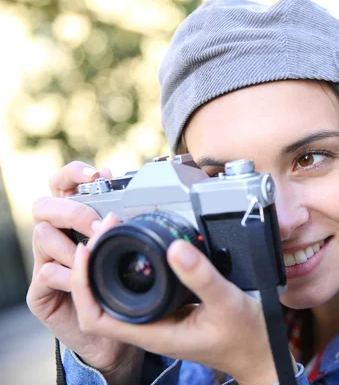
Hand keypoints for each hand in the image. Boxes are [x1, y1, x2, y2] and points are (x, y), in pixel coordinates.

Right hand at [26, 162, 143, 383]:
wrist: (118, 334)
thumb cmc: (124, 285)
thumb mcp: (128, 247)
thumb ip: (121, 215)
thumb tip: (124, 179)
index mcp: (76, 221)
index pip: (61, 185)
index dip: (72, 174)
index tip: (96, 173)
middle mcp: (57, 237)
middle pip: (43, 206)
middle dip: (72, 210)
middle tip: (98, 225)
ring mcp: (46, 263)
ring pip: (42, 236)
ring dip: (72, 244)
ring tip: (95, 256)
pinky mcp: (40, 292)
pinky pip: (46, 273)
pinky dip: (69, 274)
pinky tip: (86, 280)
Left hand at [70, 217, 279, 384]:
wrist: (260, 352)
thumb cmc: (245, 337)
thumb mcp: (226, 302)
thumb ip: (201, 277)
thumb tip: (175, 248)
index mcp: (154, 332)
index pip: (96, 316)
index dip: (83, 284)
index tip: (88, 251)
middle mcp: (150, 328)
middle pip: (100, 301)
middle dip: (93, 265)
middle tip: (105, 230)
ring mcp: (159, 320)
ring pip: (117, 295)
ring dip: (109, 264)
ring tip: (116, 233)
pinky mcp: (170, 312)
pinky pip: (138, 291)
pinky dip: (131, 268)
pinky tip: (143, 248)